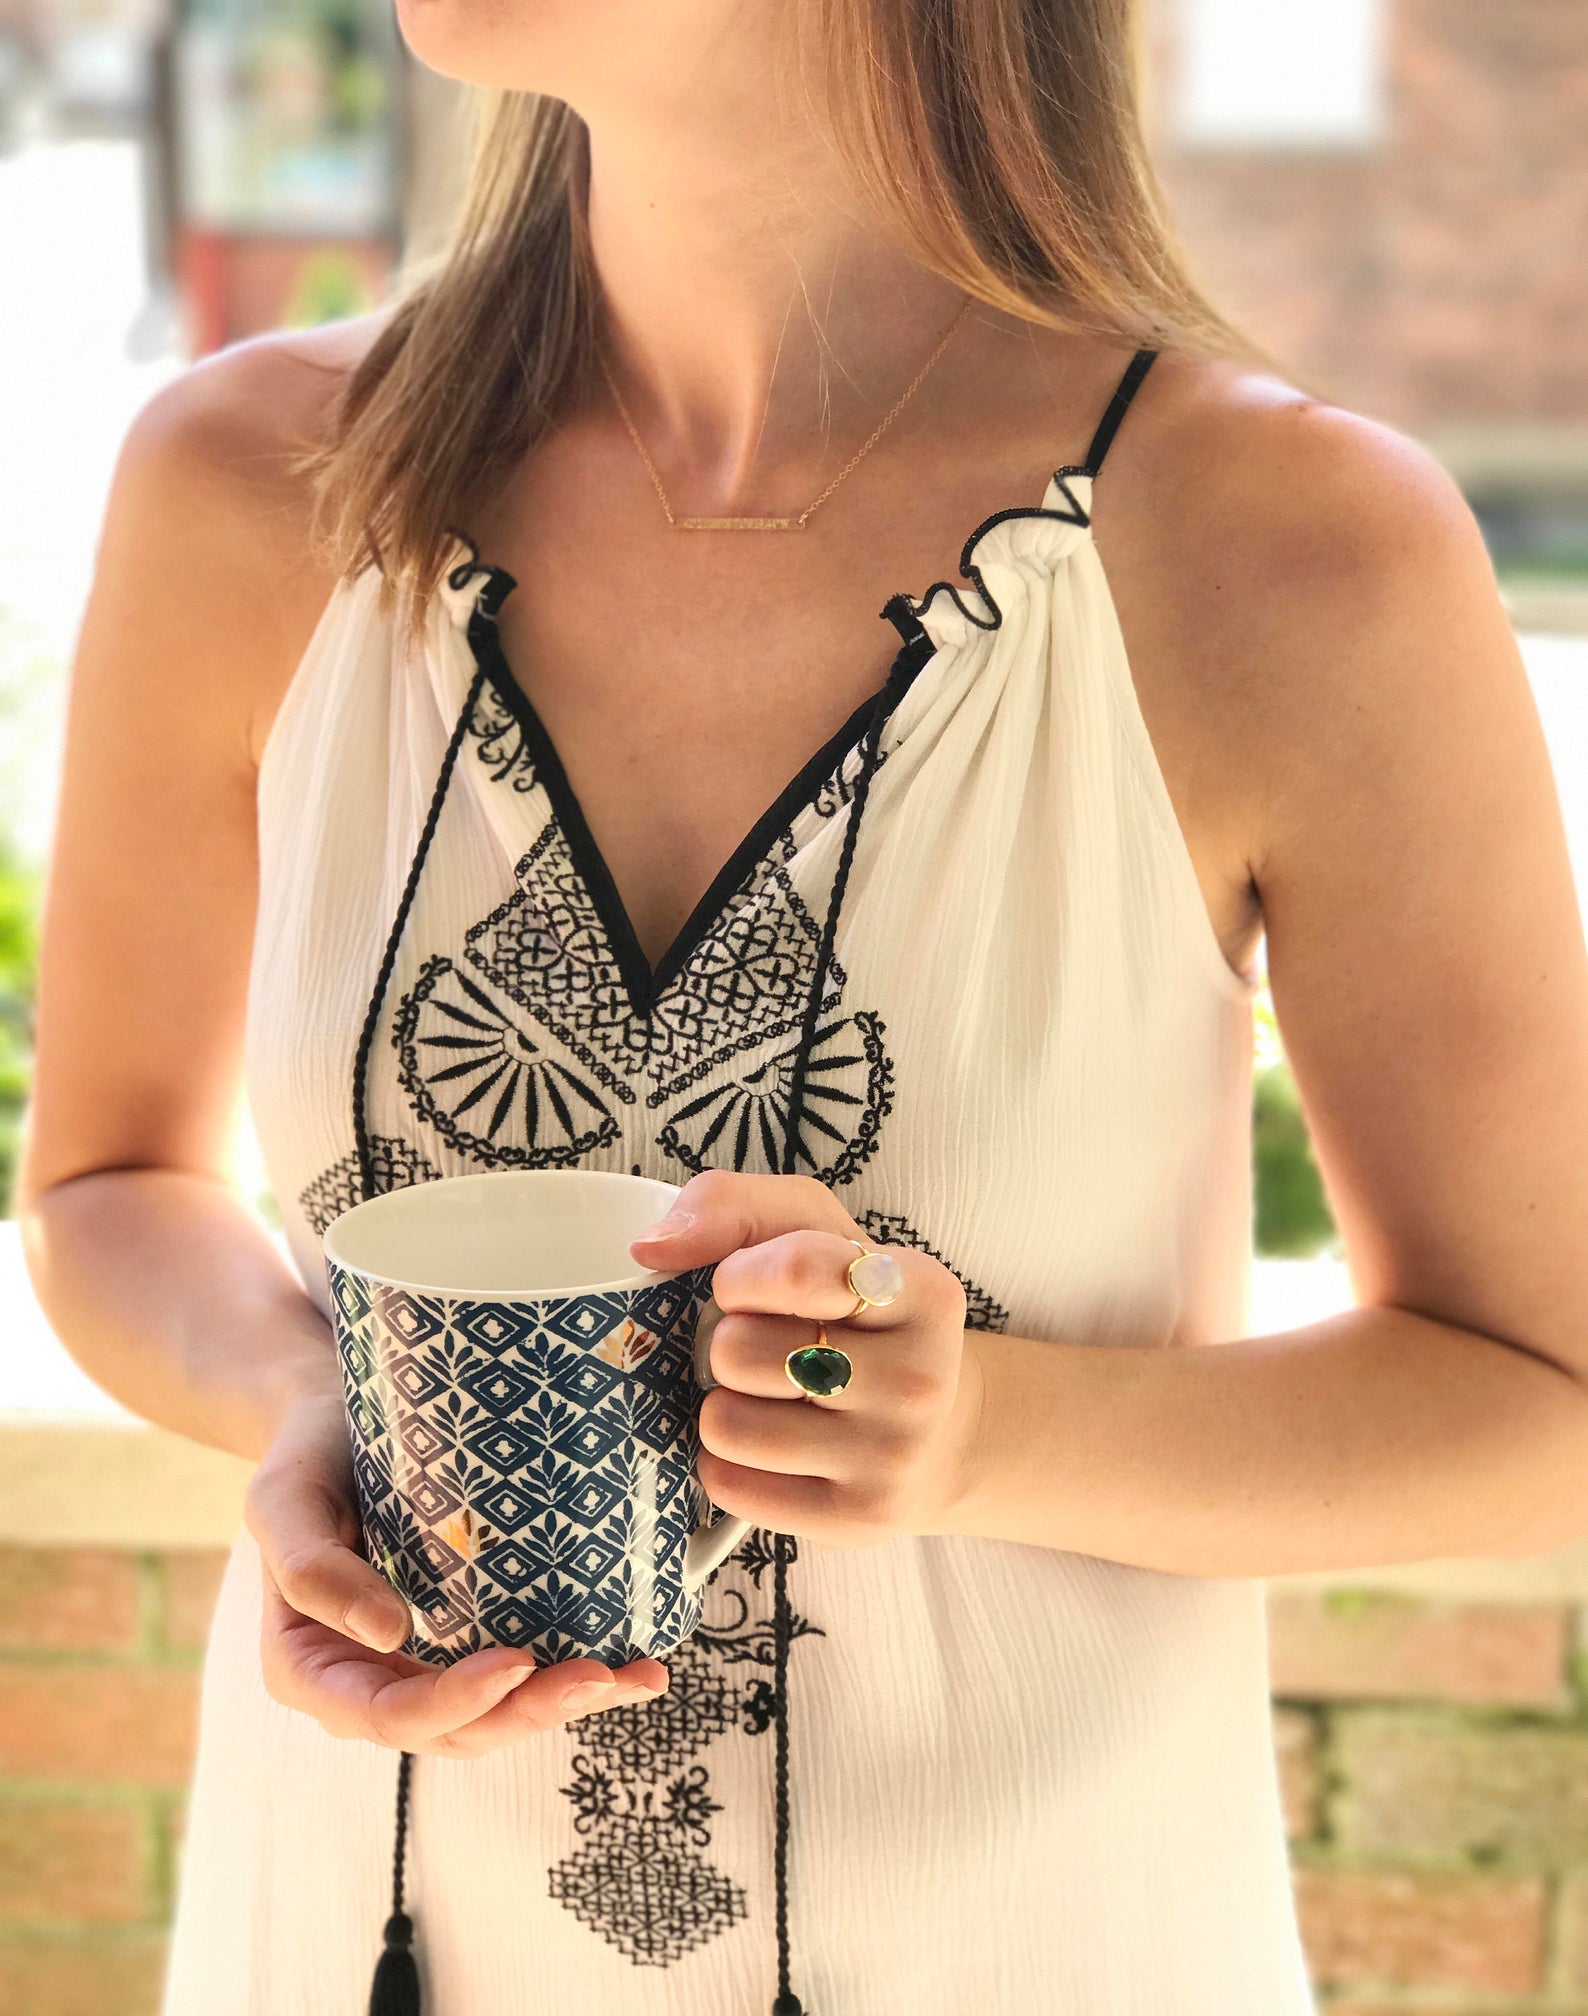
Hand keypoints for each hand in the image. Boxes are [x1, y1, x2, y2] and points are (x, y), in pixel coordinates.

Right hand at [244, 1386, 669, 1756]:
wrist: (338, 1421)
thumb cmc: (306, 1456)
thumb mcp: (283, 1499)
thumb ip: (312, 1568)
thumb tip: (387, 1635)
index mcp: (312, 1668)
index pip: (385, 1714)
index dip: (452, 1702)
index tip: (516, 1662)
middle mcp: (371, 1680)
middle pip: (456, 1730)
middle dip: (530, 1712)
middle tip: (600, 1675)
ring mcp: (424, 1664)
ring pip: (498, 1715)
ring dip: (567, 1704)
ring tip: (638, 1678)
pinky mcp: (468, 1636)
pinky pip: (520, 1674)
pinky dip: (574, 1674)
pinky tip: (635, 1663)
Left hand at [629, 1170, 984, 1548]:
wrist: (935, 1434)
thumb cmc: (855, 1317)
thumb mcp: (817, 1232)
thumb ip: (735, 1205)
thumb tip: (652, 1247)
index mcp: (922, 1289)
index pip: (798, 1269)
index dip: (739, 1276)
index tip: (742, 1285)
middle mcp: (921, 1377)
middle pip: (740, 1351)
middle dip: (730, 1344)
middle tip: (769, 1350)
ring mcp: (893, 1457)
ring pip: (726, 1423)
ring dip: (724, 1405)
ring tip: (768, 1399)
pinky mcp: (858, 1521)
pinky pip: (729, 1484)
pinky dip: (727, 1462)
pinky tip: (771, 1448)